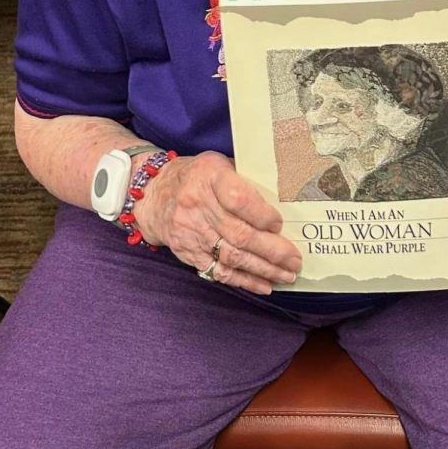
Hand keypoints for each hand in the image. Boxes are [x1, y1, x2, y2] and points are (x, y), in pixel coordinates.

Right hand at [135, 151, 301, 293]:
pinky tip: (264, 285)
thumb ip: (244, 177)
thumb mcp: (217, 163)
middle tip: (294, 259)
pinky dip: (243, 281)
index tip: (280, 224)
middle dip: (272, 250)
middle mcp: (199, 206)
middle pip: (239, 234)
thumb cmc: (195, 176)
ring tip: (286, 274)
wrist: (153, 195)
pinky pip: (219, 271)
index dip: (261, 215)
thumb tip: (281, 197)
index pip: (238, 199)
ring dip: (263, 269)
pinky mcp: (189, 253)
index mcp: (209, 176)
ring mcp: (192, 232)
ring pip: (232, 256)